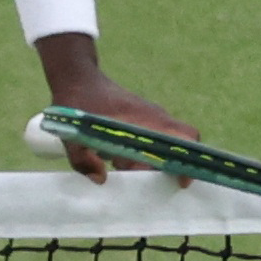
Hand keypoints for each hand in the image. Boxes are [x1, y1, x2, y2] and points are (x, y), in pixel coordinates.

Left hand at [38, 35, 197, 184]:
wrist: (78, 79)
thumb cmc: (77, 105)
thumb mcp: (72, 135)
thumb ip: (84, 160)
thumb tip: (102, 179)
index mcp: (145, 120)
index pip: (184, 138)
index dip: (187, 161)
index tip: (180, 181)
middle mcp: (155, 118)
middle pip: (180, 146)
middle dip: (163, 167)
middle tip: (136, 173)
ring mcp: (152, 117)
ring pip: (166, 145)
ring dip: (149, 161)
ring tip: (120, 162)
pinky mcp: (144, 118)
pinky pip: (155, 140)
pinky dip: (143, 153)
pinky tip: (117, 156)